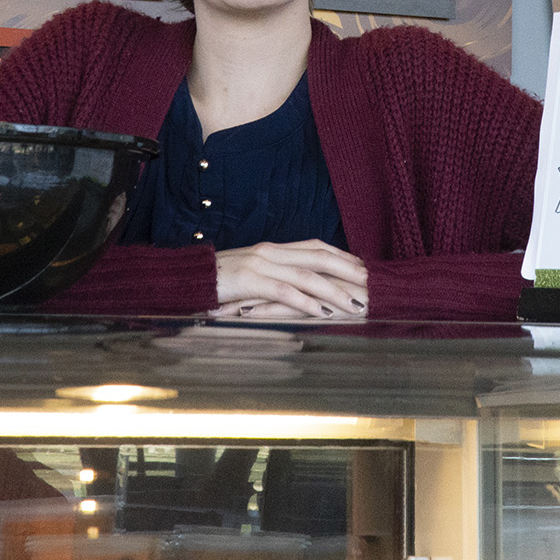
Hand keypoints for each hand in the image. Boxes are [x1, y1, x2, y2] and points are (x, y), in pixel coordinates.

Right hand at [214, 240, 367, 318]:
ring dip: (334, 291)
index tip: (365, 268)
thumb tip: (302, 290)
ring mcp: (260, 264)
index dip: (343, 257)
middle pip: (319, 257)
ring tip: (355, 305)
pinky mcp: (249, 281)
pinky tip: (321, 313)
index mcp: (273, 249)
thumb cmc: (220, 282)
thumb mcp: (252, 275)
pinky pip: (284, 291)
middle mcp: (271, 252)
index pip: (316, 247)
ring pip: (307, 276)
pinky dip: (305, 302)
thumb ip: (276, 277)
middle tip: (373, 284)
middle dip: (349, 271)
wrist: (187, 280)